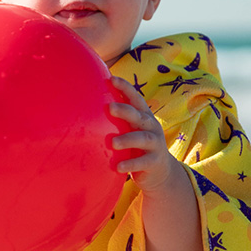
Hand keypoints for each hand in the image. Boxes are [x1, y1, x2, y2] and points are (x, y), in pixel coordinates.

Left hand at [107, 76, 178, 195]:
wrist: (161, 172)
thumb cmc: (138, 146)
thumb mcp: (132, 129)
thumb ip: (119, 119)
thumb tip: (89, 104)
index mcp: (144, 116)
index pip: (136, 99)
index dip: (125, 88)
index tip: (111, 79)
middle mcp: (151, 127)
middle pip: (139, 116)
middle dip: (125, 110)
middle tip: (110, 107)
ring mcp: (155, 144)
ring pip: (143, 139)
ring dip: (127, 139)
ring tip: (113, 143)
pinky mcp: (154, 162)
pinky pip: (142, 162)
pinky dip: (130, 164)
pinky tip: (118, 166)